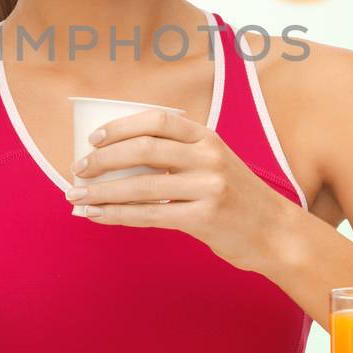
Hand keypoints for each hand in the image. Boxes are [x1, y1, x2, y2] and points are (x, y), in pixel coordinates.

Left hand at [64, 108, 291, 272]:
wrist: (276, 233)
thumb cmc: (236, 197)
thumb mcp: (214, 163)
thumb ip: (178, 156)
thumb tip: (117, 159)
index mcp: (207, 137)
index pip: (157, 120)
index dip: (121, 127)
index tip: (93, 139)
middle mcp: (208, 158)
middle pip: (144, 150)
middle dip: (103, 160)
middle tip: (77, 170)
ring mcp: (208, 188)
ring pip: (141, 186)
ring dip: (102, 192)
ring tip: (76, 198)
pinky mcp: (204, 218)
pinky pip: (149, 216)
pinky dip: (117, 215)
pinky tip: (98, 216)